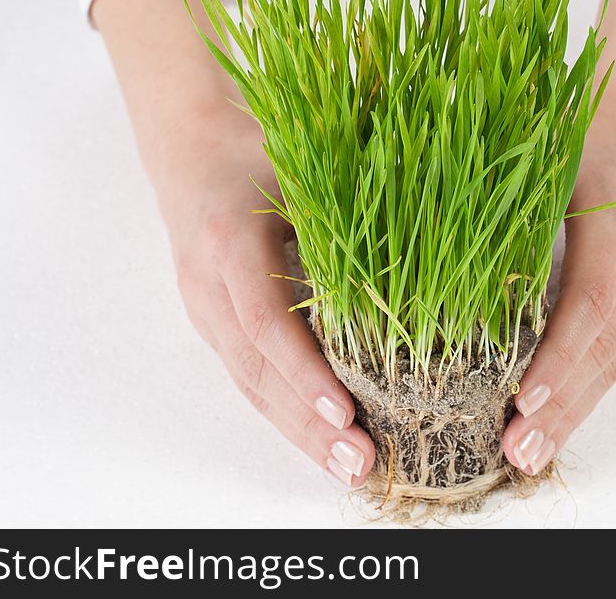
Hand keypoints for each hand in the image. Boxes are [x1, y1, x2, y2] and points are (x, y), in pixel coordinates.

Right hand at [159, 119, 375, 486]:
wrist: (190, 149)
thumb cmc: (256, 148)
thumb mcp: (299, 162)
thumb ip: (344, 204)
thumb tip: (424, 240)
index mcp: (229, 243)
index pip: (267, 324)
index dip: (306, 372)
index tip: (346, 412)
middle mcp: (209, 288)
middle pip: (258, 372)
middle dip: (308, 423)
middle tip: (358, 463)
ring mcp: (207, 313)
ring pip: (251, 385)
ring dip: (297, 432)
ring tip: (345, 468)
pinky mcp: (216, 326)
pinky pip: (249, 376)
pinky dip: (284, 412)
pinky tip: (318, 440)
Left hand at [502, 150, 615, 473]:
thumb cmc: (582, 128)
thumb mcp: (544, 153)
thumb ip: (505, 204)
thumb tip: (429, 251)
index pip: (589, 306)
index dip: (558, 359)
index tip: (523, 403)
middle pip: (605, 349)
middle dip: (563, 408)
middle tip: (520, 454)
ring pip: (615, 359)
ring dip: (575, 411)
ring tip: (533, 453)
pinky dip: (586, 389)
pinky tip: (557, 420)